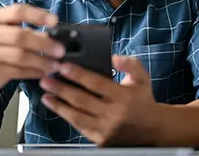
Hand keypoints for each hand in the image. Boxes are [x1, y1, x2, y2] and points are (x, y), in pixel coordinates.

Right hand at [0, 4, 64, 92]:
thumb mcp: (4, 33)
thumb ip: (25, 30)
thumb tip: (54, 33)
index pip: (18, 11)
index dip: (38, 15)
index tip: (55, 21)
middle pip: (20, 36)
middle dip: (44, 43)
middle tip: (60, 50)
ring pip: (21, 56)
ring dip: (42, 61)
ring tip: (55, 65)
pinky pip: (18, 71)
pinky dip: (34, 72)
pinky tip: (43, 72)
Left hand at [39, 55, 160, 146]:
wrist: (153, 129)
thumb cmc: (143, 100)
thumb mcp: (142, 78)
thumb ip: (130, 64)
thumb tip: (113, 58)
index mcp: (124, 97)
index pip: (96, 84)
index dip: (78, 74)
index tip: (63, 66)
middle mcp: (114, 115)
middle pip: (82, 100)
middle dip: (61, 88)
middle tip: (46, 78)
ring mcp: (106, 129)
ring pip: (77, 116)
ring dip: (58, 104)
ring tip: (45, 93)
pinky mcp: (100, 139)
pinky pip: (79, 126)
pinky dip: (66, 115)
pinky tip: (56, 106)